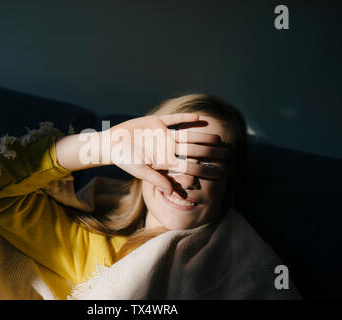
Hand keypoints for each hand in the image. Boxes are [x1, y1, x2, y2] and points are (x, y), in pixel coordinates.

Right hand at [108, 113, 227, 193]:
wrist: (113, 144)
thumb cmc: (125, 160)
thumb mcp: (140, 171)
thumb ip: (156, 179)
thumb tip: (170, 191)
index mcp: (166, 160)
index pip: (189, 164)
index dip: (205, 168)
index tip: (220, 171)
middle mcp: (168, 148)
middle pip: (194, 149)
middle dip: (211, 152)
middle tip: (228, 153)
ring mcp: (164, 135)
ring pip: (188, 135)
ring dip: (202, 135)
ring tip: (218, 136)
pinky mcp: (157, 122)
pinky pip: (174, 120)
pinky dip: (185, 118)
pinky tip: (199, 118)